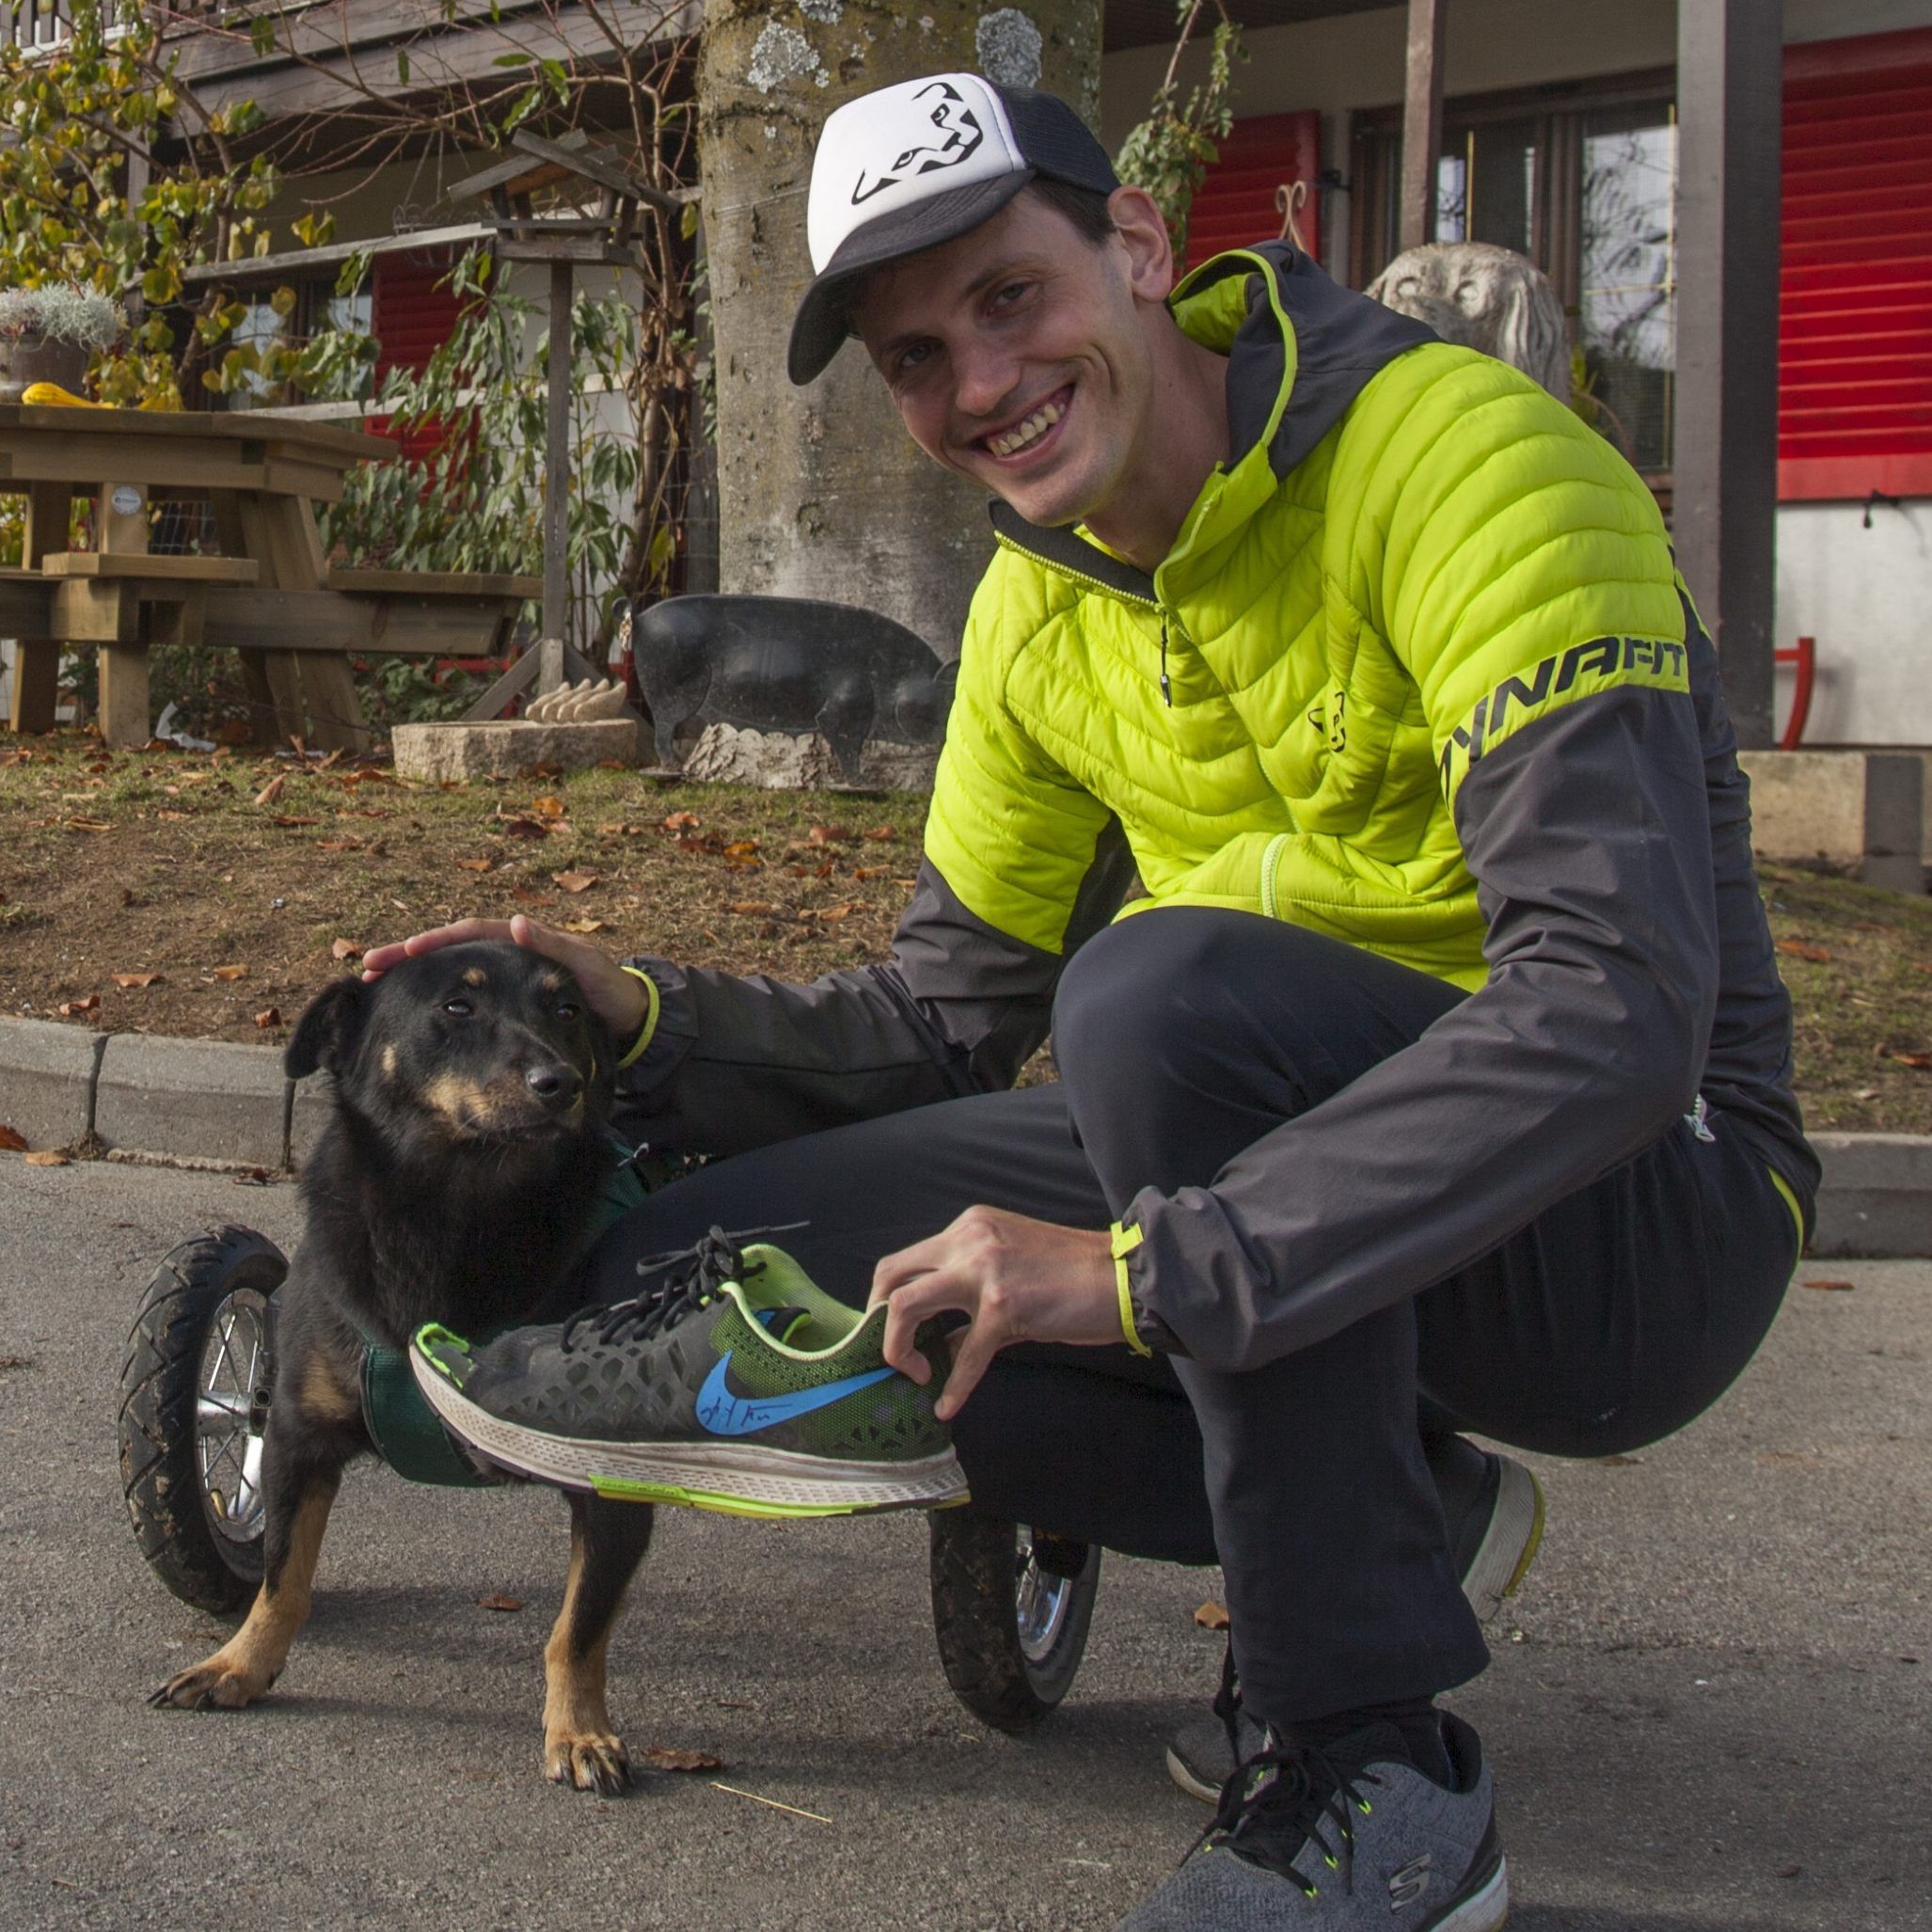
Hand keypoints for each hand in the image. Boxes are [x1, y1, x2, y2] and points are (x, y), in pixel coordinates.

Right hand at [358, 913, 648, 1040]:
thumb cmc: (606, 987)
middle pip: (446, 948)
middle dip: (406, 955)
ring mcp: (500, 977)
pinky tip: (408, 1008)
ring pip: (448, 971)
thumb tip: (514, 921)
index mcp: (518, 940)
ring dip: (411, 975)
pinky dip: (434, 997)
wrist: (624, 1015)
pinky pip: (462, 993)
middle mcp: (503, 953)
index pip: (467, 932)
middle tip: (367, 967)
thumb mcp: (583, 965)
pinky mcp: (501, 1000)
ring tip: (374, 984)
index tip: (402, 951)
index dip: (433, 941)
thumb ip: (551, 946)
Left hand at [869, 1207, 1118, 1420]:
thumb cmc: (1075, 1277)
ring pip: (905, 1304)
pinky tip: (947, 1407)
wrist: (1125, 1277)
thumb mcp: (1011, 1269)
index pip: (908, 1258)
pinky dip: (953, 1388)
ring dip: (897, 1346)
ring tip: (915, 1374)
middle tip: (892, 1353)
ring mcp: (983, 1271)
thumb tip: (938, 1340)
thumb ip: (971, 1297)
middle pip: (891, 1273)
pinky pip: (962, 1355)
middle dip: (878, 1318)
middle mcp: (969, 1240)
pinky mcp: (1004, 1307)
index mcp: (970, 1228)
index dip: (888, 1297)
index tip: (893, 1330)